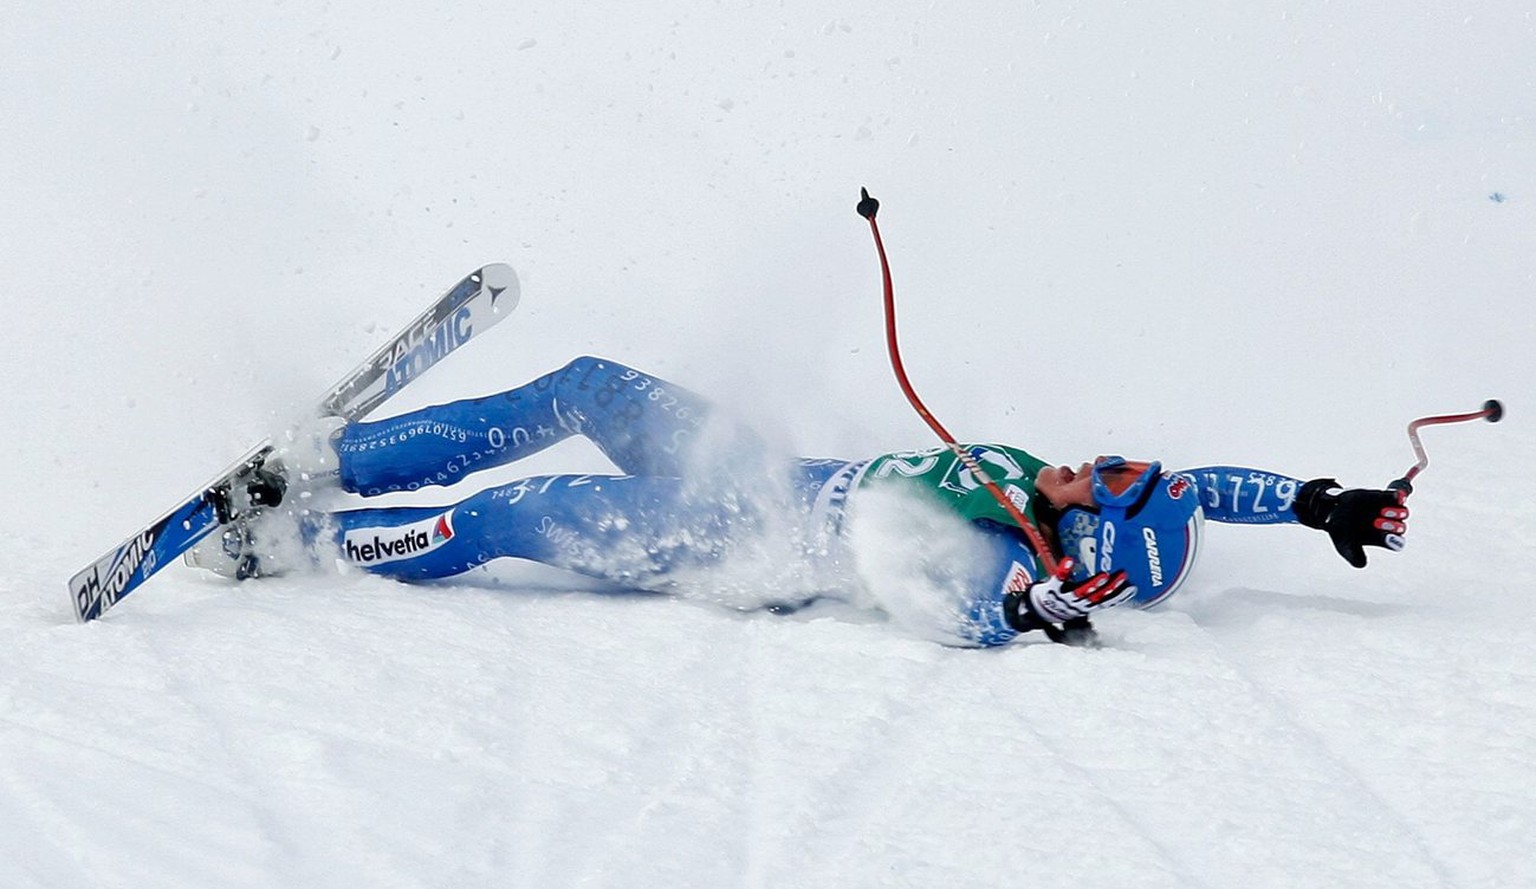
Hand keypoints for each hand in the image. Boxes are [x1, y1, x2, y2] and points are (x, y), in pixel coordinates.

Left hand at [1008, 570, 1137, 627]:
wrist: (1038, 612)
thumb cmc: (1064, 604)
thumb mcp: (1083, 604)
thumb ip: (1100, 596)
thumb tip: (1122, 588)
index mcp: (1086, 607)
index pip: (1106, 602)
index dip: (1119, 596)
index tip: (1132, 586)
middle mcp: (1077, 604)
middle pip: (1096, 597)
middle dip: (1110, 587)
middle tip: (1122, 575)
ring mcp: (1065, 598)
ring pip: (1081, 592)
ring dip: (1092, 584)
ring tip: (1103, 574)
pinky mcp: (1052, 589)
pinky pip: (1058, 580)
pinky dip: (1063, 571)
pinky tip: (1069, 561)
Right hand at [1294, 478, 1408, 567]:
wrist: (1333, 509)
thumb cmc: (1341, 532)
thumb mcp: (1344, 546)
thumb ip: (1354, 555)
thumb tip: (1362, 565)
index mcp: (1384, 539)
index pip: (1396, 543)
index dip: (1392, 540)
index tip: (1385, 538)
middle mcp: (1391, 526)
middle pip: (1400, 527)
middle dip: (1391, 526)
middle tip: (1377, 522)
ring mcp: (1390, 510)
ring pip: (1401, 512)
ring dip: (1396, 511)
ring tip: (1383, 510)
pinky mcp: (1386, 496)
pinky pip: (1398, 495)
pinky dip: (1398, 495)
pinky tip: (1398, 495)